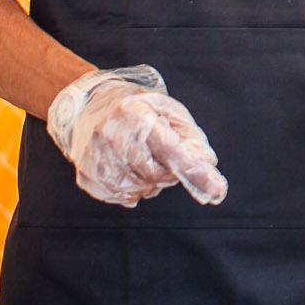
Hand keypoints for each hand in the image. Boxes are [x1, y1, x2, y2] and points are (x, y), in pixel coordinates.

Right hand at [48, 67, 228, 207]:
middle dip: (169, 173)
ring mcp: (97, 159)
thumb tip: (208, 164)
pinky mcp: (88, 177)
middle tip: (164, 157)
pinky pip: (123, 197)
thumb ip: (191, 137)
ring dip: (151, 182)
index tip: (217, 188)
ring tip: (142, 158)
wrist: (90, 106)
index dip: (194, 170)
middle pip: (157, 175)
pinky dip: (133, 189)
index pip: (171, 150)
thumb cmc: (136, 108)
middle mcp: (112, 136)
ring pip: (141, 190)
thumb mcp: (168, 110)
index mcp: (135, 114)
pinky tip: (128, 169)